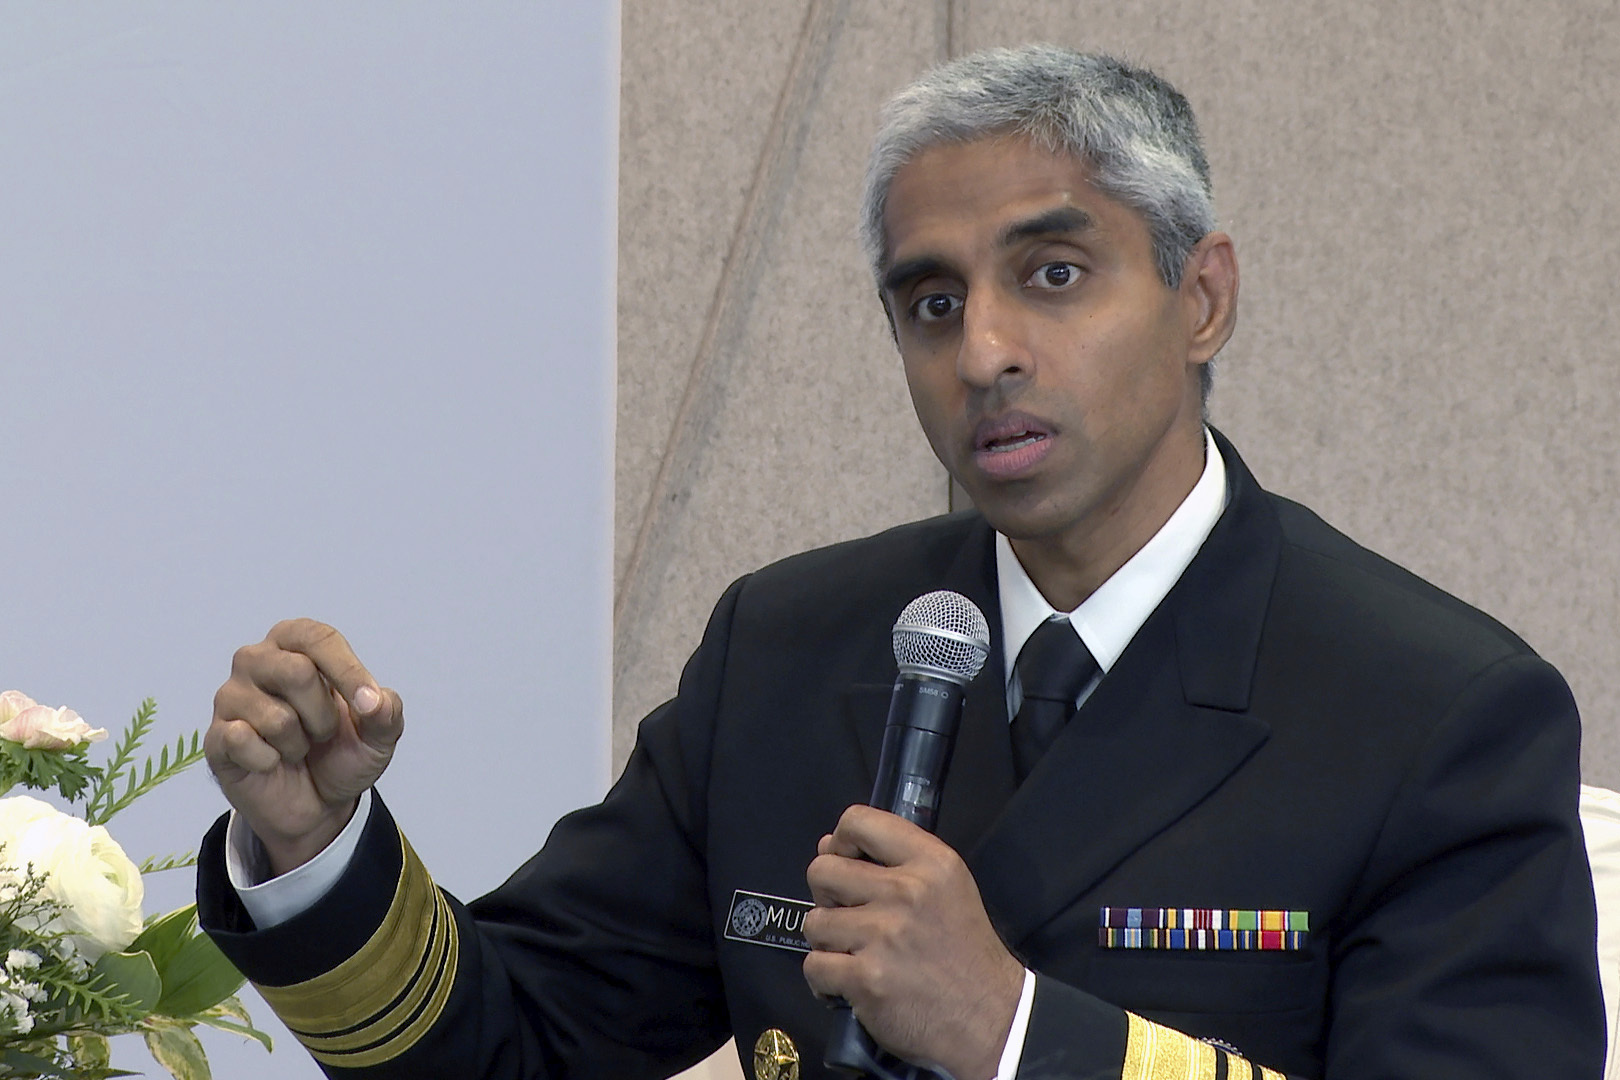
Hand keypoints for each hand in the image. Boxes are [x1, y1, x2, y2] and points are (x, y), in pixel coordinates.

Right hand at [205, 618, 403, 875]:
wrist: (316, 806)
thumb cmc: (342, 753)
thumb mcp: (379, 736)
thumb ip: (387, 713)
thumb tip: (375, 701)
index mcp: (297, 643)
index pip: (318, 637)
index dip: (347, 671)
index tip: (368, 704)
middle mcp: (257, 660)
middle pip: (296, 672)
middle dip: (323, 715)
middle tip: (323, 733)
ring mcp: (230, 696)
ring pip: (275, 717)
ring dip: (299, 744)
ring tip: (297, 747)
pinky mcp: (216, 735)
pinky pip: (242, 741)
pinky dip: (269, 761)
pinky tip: (270, 762)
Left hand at [802, 805, 1023, 1079]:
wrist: (989, 1018)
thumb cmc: (965, 951)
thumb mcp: (948, 887)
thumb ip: (896, 861)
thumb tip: (829, 845)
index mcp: (930, 862)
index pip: (859, 821)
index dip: (840, 840)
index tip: (847, 862)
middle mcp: (906, 891)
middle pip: (822, 870)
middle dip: (827, 894)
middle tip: (848, 915)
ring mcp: (883, 935)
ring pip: (815, 921)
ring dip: (827, 941)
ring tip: (854, 954)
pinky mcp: (866, 978)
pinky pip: (814, 965)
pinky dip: (824, 979)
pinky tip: (848, 983)